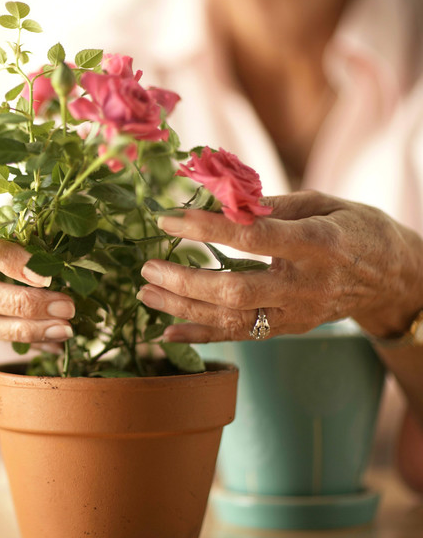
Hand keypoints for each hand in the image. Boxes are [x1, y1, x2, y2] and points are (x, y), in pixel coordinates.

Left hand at [138, 191, 422, 342]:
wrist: (392, 278)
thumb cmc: (354, 229)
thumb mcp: (324, 202)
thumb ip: (271, 204)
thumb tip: (219, 200)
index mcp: (317, 243)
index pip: (252, 237)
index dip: (206, 228)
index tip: (168, 219)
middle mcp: (305, 284)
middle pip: (235, 290)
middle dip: (184, 281)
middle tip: (148, 267)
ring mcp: (296, 313)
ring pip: (232, 320)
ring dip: (183, 308)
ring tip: (146, 293)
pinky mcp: (288, 330)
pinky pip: (239, 337)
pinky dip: (201, 336)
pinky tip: (167, 332)